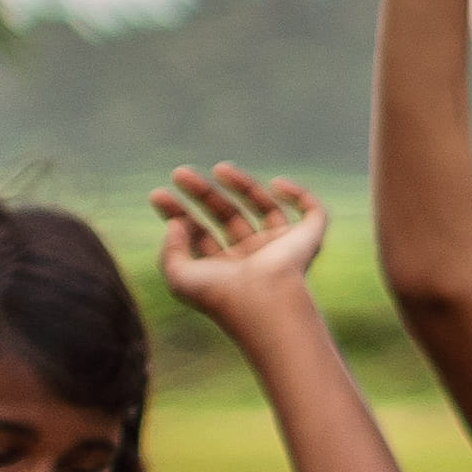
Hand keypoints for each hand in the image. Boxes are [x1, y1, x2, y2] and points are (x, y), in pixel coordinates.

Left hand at [146, 165, 328, 321]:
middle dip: (202, 193)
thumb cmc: (220, 296)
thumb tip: (176, 223)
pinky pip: (312, 212)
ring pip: (264, 206)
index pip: (201, 234)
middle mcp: (254, 257)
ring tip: (219, 168)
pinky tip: (276, 183)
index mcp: (225, 269)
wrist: (263, 302)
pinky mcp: (308, 239)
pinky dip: (299, 194)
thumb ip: (170, 250)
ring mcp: (281, 247)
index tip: (158, 195)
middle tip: (179, 173)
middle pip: (227, 215)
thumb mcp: (178, 276)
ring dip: (242, 184)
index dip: (178, 213)